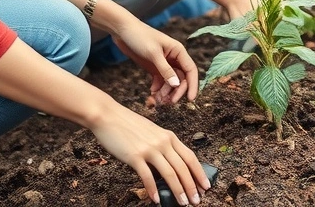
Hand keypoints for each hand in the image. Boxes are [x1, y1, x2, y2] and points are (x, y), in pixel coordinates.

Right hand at [89, 106, 209, 205]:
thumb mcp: (153, 133)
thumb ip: (163, 147)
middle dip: (192, 186)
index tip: (206, 186)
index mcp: (169, 137)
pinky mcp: (135, 156)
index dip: (199, 173)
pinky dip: (153, 190)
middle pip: (183, 168)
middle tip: (196, 200)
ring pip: (169, 173)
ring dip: (177, 190)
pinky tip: (156, 200)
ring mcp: (149, 149)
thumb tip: (169, 168)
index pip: (190, 157)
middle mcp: (163, 142)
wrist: (108, 116)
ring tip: (182, 203)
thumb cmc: (129, 125)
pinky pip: (147, 176)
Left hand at [110, 21, 198, 105]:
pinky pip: (160, 81)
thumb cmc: (140, 37)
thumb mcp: (153, 54)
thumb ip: (165, 70)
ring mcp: (164, 63)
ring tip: (158, 100)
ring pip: (171, 82)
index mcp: (178, 51)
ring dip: (166, 92)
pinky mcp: (154, 67)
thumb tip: (177, 85)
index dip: (192, 85)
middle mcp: (173, 58)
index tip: (190, 99)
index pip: (190, 70)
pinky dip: (158, 89)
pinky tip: (152, 93)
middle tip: (169, 102)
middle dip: (176, 91)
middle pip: (181, 79)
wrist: (122, 30)